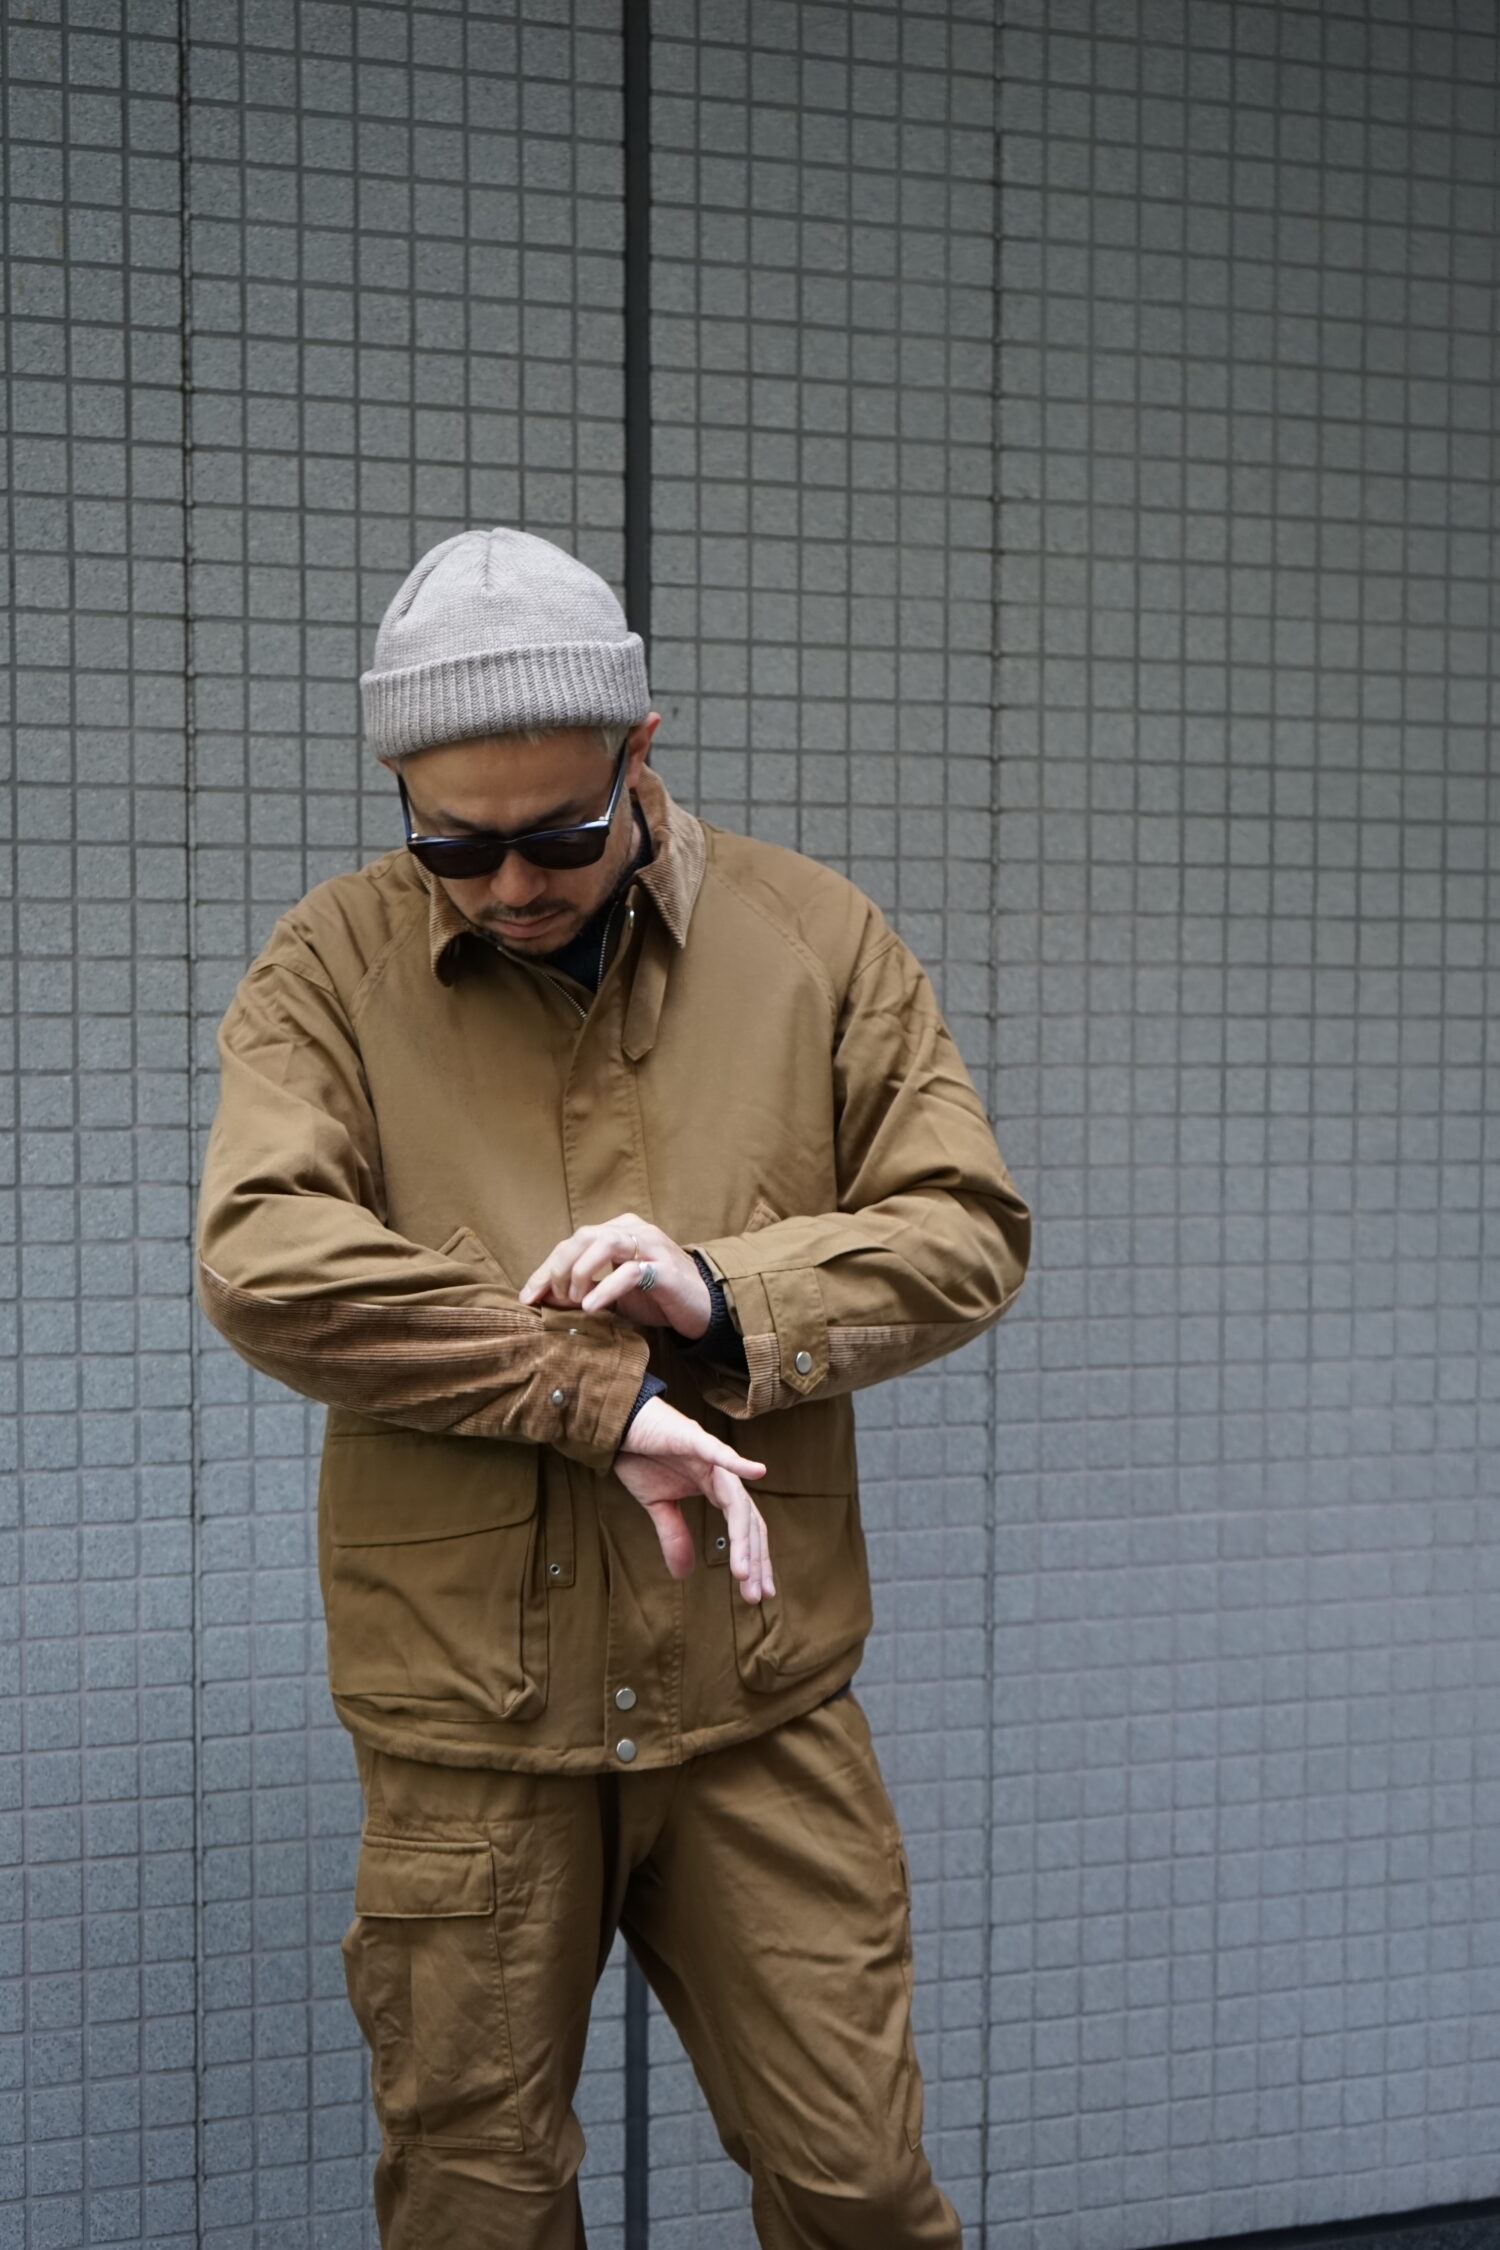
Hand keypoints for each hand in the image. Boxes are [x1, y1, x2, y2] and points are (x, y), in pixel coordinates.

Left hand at [520, 1212, 712, 1337]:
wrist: (703, 1308)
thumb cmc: (656, 1299)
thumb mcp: (613, 1293)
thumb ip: (583, 1289)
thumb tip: (543, 1297)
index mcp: (619, 1230)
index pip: (573, 1242)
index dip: (546, 1269)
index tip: (527, 1297)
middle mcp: (634, 1231)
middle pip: (583, 1237)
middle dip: (558, 1268)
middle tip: (554, 1299)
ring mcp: (651, 1246)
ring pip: (604, 1243)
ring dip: (580, 1272)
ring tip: (575, 1300)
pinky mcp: (665, 1269)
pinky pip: (630, 1271)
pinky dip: (606, 1288)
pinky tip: (591, 1307)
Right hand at [613, 1396, 773, 1604]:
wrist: (620, 1424)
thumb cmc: (641, 1457)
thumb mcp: (658, 1505)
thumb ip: (675, 1535)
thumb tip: (684, 1574)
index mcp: (716, 1490)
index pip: (745, 1529)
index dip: (754, 1560)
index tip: (757, 1594)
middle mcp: (722, 1475)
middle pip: (749, 1521)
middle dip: (755, 1559)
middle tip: (757, 1595)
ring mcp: (710, 1457)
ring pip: (736, 1501)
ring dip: (743, 1537)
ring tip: (744, 1571)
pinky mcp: (693, 1439)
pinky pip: (719, 1452)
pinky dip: (738, 1462)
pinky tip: (758, 1471)